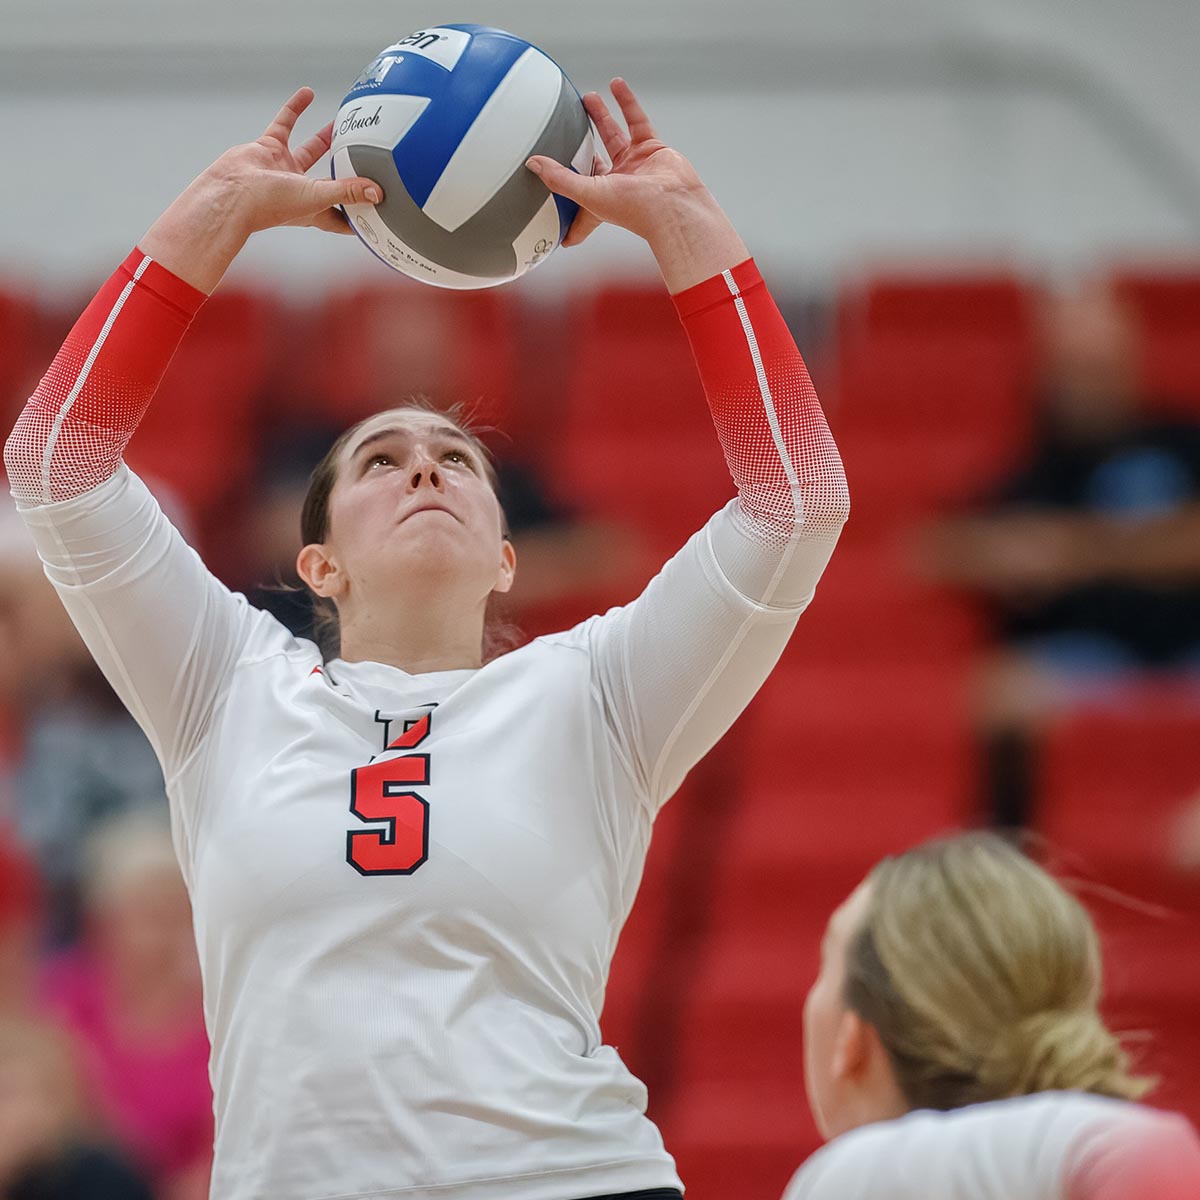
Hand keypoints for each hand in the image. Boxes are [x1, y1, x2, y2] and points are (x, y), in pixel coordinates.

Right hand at [140, 88, 383, 291]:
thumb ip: (347, 192)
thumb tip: (377, 193)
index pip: (344, 219)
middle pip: (333, 183)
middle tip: (371, 162)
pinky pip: (285, 124)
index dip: (360, 217)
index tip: (380, 214)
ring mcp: (285, 170)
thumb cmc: (270, 205)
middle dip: (349, 175)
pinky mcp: (269, 149)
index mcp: (316, 211)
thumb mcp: (316, 197)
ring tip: (345, 124)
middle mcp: (302, 191)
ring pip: (311, 150)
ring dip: (327, 138)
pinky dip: (295, 109)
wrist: (229, 193)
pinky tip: (308, 93)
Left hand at [527, 79, 700, 244]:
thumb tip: (535, 164)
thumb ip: (559, 179)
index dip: (566, 213)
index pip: (578, 208)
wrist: (673, 204)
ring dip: (601, 116)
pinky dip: (627, 103)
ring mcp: (634, 164)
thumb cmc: (637, 210)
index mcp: (599, 200)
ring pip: (613, 135)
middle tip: (568, 129)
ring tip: (588, 98)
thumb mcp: (588, 195)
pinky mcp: (650, 148)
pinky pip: (636, 121)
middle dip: (581, 145)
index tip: (552, 215)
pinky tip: (617, 87)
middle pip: (593, 160)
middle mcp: (616, 183)